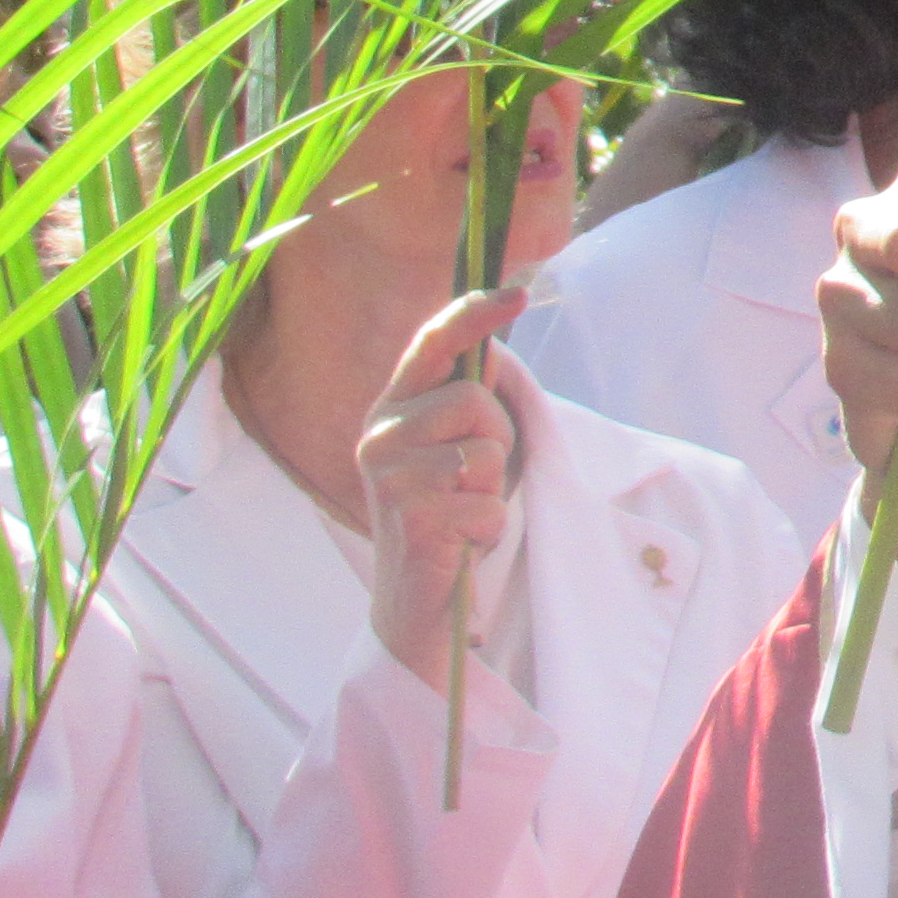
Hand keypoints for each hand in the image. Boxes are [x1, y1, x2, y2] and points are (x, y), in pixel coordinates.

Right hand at [356, 290, 524, 694]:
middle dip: (497, 436)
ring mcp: (391, 477)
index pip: (431, 343)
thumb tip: (492, 345)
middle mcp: (380, 435)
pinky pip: (488, 502)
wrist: (416, 603)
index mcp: (392, 409)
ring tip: (464, 509)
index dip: (473, 314)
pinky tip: (462, 542)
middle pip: (474, 398)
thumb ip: (467, 401)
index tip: (516, 293)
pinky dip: (490, 526)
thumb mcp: (456, 448)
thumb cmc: (446, 514)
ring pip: (485, 450)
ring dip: (493, 486)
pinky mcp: (413, 518)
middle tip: (474, 478)